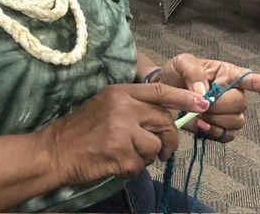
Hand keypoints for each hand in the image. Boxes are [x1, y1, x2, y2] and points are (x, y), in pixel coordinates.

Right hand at [38, 82, 210, 185]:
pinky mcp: (120, 154)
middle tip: (164, 151)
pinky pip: (141, 165)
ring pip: (155, 145)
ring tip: (129, 155)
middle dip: (169, 139)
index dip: (183, 96)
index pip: (159, 91)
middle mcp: (123, 107)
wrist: (57, 150)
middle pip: (164, 121)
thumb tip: (167, 116)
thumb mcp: (107, 105)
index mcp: (120, 92)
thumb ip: (134, 106)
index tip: (202, 103)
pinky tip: (117, 163)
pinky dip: (133, 169)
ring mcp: (122, 131)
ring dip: (148, 156)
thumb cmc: (83, 128)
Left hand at [153, 53, 259, 141]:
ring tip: (197, 112)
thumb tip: (204, 92)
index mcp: (225, 73)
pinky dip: (212, 132)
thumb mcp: (181, 63)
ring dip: (214, 119)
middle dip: (218, 105)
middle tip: (199, 102)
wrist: (163, 93)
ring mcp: (228, 112)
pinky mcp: (221, 129)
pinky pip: (226, 136)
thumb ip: (193, 73)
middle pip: (239, 103)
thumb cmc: (176, 74)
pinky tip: (200, 124)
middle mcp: (232, 92)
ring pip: (235, 122)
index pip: (247, 77)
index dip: (259, 82)